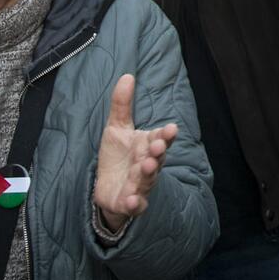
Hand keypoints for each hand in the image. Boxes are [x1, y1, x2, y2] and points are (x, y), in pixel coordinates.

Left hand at [93, 74, 179, 233]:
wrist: (107, 188)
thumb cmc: (117, 156)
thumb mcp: (116, 128)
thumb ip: (122, 104)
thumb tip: (128, 75)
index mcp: (147, 146)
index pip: (161, 138)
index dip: (166, 135)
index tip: (171, 129)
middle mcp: (148, 164)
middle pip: (158, 158)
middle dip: (158, 153)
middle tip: (157, 146)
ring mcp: (141, 184)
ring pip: (148, 179)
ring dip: (149, 174)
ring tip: (147, 166)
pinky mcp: (130, 202)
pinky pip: (136, 204)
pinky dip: (135, 203)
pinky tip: (132, 200)